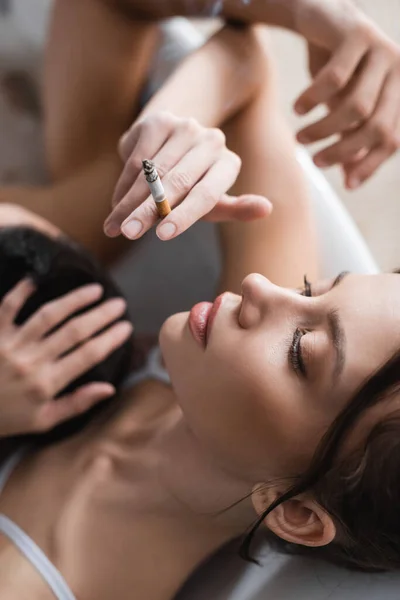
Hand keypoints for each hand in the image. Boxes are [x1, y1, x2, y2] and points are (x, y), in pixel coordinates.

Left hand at [0, 279, 132, 436]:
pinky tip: (36, 280)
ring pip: (48, 316)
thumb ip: (76, 404)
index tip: (125, 327)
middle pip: (74, 332)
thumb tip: (109, 388)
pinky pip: (7, 307)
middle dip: (100, 315)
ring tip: (94, 290)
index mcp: (46, 384)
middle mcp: (31, 361)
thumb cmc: (6, 418)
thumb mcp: (43, 421)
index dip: (110, 339)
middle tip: (118, 304)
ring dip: (73, 300)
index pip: (88, 356)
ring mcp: (11, 345)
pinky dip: (20, 292)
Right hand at [104, 112, 271, 240]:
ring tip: (114, 226)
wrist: (174, 145)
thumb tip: (267, 208)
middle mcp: (211, 141)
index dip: (184, 215)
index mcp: (228, 164)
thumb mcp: (214, 200)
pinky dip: (123, 184)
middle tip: (128, 233)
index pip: (207, 194)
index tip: (162, 235)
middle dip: (148, 211)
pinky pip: (137, 158)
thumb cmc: (195, 184)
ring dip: (129, 201)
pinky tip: (114, 205)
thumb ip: (236, 208)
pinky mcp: (159, 121)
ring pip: (152, 172)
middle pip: (176, 183)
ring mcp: (185, 127)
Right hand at [294, 0, 399, 187]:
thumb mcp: (345, 108)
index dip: (371, 166)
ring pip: (355, 107)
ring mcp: (381, 50)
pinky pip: (334, 80)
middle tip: (315, 162)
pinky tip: (298, 108)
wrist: (323, 18)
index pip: (393, 140)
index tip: (346, 185)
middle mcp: (399, 71)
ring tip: (300, 137)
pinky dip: (312, 99)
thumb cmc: (338, 69)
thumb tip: (350, 180)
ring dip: (323, 129)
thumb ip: (351, 140)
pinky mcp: (358, 35)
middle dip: (343, 151)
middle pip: (377, 127)